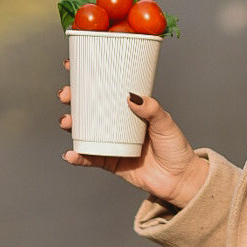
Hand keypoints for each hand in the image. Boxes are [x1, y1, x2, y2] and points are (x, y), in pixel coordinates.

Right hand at [58, 66, 207, 207]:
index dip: (89, 80)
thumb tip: (132, 96)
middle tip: (66, 95)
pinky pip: (90, 158)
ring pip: (84, 132)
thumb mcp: (165, 123)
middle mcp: (118, 125)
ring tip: (66, 122)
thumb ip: (151, 109)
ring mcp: (112, 143)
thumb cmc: (175, 148)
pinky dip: (78, 157)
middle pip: (89, 109)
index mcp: (130, 110)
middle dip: (73, 100)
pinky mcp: (110, 162)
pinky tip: (70, 154)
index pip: (107, 90)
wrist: (179, 179)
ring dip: (70, 125)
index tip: (73, 67)